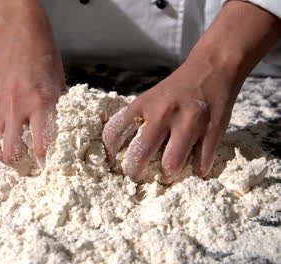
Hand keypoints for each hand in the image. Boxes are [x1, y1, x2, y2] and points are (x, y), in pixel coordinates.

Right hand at [0, 3, 64, 172]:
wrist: (20, 36)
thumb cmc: (45, 59)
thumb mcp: (59, 87)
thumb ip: (54, 114)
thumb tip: (56, 138)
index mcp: (41, 103)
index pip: (42, 147)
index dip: (46, 162)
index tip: (50, 168)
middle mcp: (17, 108)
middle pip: (12, 154)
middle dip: (22, 168)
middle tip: (30, 169)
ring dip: (7, 157)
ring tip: (17, 156)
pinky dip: (0, 136)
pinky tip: (10, 130)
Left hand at [103, 0, 279, 183]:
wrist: (213, 67)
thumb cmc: (177, 89)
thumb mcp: (150, 97)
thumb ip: (138, 119)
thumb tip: (121, 149)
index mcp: (143, 104)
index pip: (115, 131)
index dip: (109, 150)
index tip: (112, 159)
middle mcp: (163, 113)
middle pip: (140, 154)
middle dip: (134, 172)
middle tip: (136, 176)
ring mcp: (189, 122)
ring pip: (172, 164)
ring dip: (167, 175)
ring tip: (166, 174)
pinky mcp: (212, 130)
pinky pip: (201, 163)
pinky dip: (196, 170)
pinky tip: (194, 167)